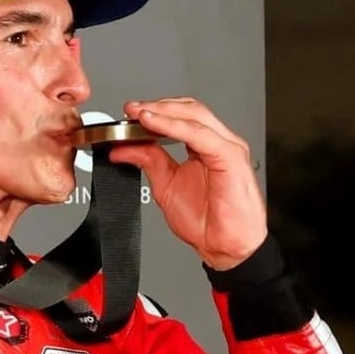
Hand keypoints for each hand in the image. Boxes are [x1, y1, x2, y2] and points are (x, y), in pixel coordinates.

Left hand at [108, 97, 266, 269]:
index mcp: (204, 146)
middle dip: (157, 105)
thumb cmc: (208, 222)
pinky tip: (155, 125)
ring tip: (139, 114)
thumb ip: (148, 161)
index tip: (129, 113)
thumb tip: (124, 148)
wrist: (226, 247)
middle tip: (131, 110)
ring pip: (194, 115)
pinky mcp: (230, 156)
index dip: (155, 110)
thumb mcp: (166, 186)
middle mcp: (218, 142)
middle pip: (188, 109)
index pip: (181, 116)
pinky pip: (200, 134)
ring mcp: (226, 146)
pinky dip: (175, 127)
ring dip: (163, 112)